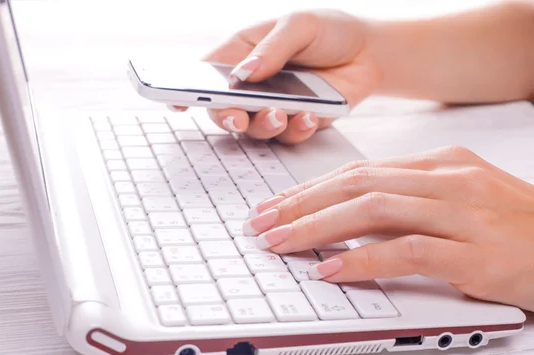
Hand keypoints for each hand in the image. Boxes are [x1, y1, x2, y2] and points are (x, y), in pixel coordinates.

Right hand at [179, 11, 378, 143]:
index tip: (178, 102)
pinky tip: (307, 117)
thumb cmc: (328, 31)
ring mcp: (272, 107)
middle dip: (227, 117)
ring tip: (280, 114)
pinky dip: (295, 130)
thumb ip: (272, 48)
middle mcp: (252, 86)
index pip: (206, 73)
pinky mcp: (296, 124)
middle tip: (237, 117)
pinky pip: (287, 136)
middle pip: (224, 109)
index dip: (187, 89)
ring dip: (263, 126)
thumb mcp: (299, 25)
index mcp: (243, 55)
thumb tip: (244, 73)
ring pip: (254, 129)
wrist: (368, 53)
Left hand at [242, 146, 533, 311]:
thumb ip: (406, 206)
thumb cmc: (512, 229)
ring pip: (374, 210)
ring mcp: (463, 212)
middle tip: (263, 223)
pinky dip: (363, 258)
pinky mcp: (475, 251)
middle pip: (357, 185)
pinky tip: (331, 268)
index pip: (358, 171)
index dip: (310, 189)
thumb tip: (345, 219)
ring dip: (318, 227)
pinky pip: (408, 250)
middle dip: (301, 204)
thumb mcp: (456, 202)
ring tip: (281, 243)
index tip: (275, 205)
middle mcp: (448, 180)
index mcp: (440, 165)